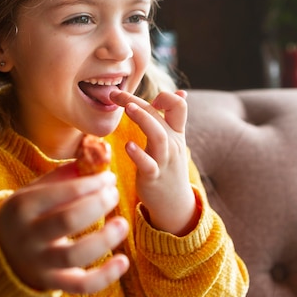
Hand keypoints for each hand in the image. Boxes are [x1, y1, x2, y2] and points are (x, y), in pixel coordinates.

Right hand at [0, 163, 129, 292]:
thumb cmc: (25, 214)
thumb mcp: (34, 191)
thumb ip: (63, 177)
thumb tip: (98, 164)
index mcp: (23, 206)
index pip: (62, 192)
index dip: (91, 183)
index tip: (109, 177)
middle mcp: (29, 236)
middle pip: (68, 220)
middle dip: (98, 204)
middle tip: (114, 194)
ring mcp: (39, 262)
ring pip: (74, 255)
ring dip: (104, 239)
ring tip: (122, 223)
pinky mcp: (52, 282)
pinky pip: (81, 285)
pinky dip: (105, 276)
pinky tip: (123, 261)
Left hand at [109, 89, 198, 235]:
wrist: (175, 204)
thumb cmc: (169, 167)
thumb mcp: (175, 141)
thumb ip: (173, 118)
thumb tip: (180, 92)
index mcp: (176, 133)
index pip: (179, 106)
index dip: (165, 97)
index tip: (148, 99)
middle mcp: (172, 144)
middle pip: (160, 116)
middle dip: (138, 101)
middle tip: (116, 93)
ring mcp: (164, 160)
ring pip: (159, 136)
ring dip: (144, 119)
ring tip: (128, 108)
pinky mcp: (153, 177)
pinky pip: (148, 164)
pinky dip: (139, 154)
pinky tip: (128, 145)